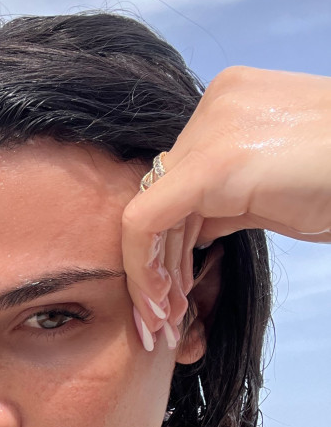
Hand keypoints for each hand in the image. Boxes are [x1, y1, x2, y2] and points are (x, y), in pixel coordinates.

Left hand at [121, 65, 330, 347]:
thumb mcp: (281, 194)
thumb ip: (230, 201)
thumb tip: (192, 230)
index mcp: (233, 104)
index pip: (178, 180)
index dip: (165, 243)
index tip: (169, 295)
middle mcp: (215, 105)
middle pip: (161, 194)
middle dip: (155, 263)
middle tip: (159, 318)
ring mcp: (213, 126)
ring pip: (149, 209)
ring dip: (150, 275)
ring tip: (162, 323)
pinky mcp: (214, 162)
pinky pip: (148, 219)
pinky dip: (146, 268)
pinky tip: (163, 305)